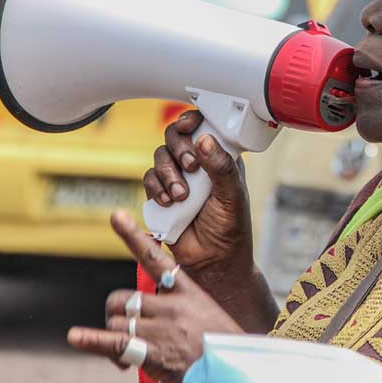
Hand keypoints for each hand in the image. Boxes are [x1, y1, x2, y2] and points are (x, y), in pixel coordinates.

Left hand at [68, 210, 241, 382]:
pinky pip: (114, 342)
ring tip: (127, 357)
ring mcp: (162, 329)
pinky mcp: (153, 353)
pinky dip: (91, 340)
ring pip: (118, 323)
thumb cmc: (221, 348)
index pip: (156, 259)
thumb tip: (145, 313)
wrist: (236, 373)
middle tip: (124, 329)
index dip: (133, 237)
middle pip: (125, 299)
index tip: (116, 216)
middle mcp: (173, 306)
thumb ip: (177, 308)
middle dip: (118, 314)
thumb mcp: (206, 316)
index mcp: (188, 291)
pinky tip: (75, 337)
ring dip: (116, 338)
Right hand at [144, 110, 254, 279]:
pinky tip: (168, 201)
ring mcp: (178, 178)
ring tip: (181, 195)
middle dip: (179, 148)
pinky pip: (149, 179)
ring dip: (168, 173)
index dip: (193, 121)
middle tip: (190, 166)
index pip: (203, 127)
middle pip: (175, 137)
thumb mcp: (232, 196)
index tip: (188, 125)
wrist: (213, 262)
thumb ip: (221, 167)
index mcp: (220, 158)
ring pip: (160, 157)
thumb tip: (204, 140)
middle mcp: (198, 164)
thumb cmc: (230, 229)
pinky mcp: (161, 194)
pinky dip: (155, 187)